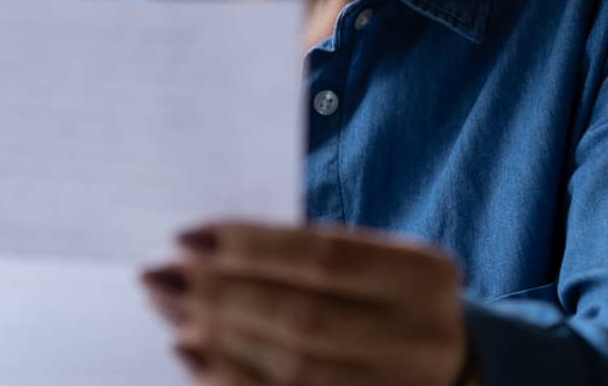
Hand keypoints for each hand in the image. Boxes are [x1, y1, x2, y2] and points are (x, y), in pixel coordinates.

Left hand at [140, 221, 471, 385]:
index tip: (185, 236)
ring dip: (218, 340)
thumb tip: (203, 252)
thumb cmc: (385, 300)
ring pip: (292, 369)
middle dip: (219, 295)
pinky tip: (192, 357)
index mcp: (422, 276)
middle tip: (159, 277)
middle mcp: (419, 338)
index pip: (324, 256)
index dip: (250, 247)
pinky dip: (232, 380)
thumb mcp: (371, 265)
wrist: (448, 370)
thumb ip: (306, 257)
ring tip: (168, 313)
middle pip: (302, 317)